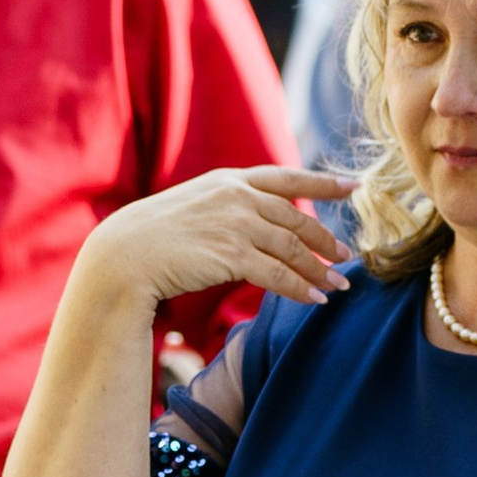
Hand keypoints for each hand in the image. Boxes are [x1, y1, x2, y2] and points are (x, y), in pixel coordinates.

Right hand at [80, 164, 358, 312]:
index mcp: (228, 180)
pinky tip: (315, 300)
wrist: (123, 255)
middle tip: (346, 256)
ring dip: (319, 269)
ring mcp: (235, 223)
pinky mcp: (232, 253)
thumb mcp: (193, 208)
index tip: (353, 185)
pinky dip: (301, 288)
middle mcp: (237, 196)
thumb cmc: (151, 238)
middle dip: (325, 239)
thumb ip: (226, 209)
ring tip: (337, 286)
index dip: (323, 182)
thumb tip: (254, 226)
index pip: (287, 177)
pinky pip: (278, 274)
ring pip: (292, 248)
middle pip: (296, 218)